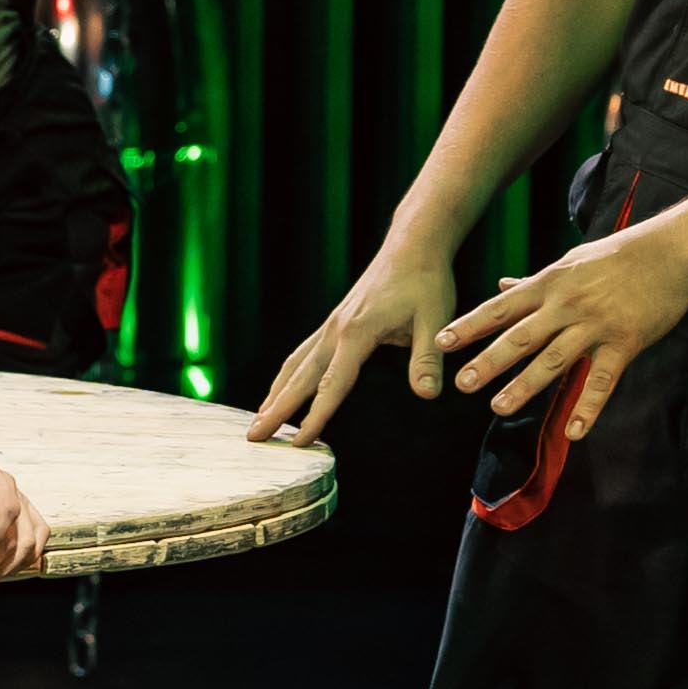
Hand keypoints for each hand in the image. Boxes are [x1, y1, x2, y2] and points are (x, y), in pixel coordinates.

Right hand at [249, 245, 461, 441]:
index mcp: (357, 332)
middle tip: (253, 438)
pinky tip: (280, 390)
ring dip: (275, 394)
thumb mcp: (434, 320)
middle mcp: (335, 330)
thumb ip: (427, 360)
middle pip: (299, 377)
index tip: (299, 442)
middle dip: (275, 409)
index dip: (316, 415)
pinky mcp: (334, 323)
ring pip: (294, 365)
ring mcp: (331, 326)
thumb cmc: (426, 281)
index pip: (333, 383)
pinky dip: (287, 377)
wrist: (412, 246)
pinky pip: (302, 354)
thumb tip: (427, 395)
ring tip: (257, 421)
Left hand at [441, 225, 687, 438]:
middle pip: (520, 337)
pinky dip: (587, 407)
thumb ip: (532, 282)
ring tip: (497, 407)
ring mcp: (594, 325)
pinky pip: (602, 380)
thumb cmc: (616, 257)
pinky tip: (573, 432)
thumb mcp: (569, 263)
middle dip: (489, 361)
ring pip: (554, 360)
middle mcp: (566, 306)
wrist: (670, 252)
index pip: (501, 308)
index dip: (470, 326)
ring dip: (525, 386)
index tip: (441, 343)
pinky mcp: (624, 343)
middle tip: (462, 384)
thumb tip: (500, 284)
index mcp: (549, 284)